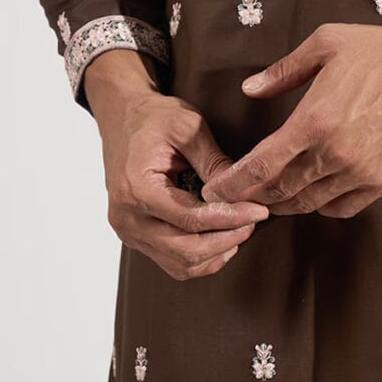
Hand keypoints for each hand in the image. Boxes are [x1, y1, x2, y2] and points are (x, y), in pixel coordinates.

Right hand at [84, 53, 268, 279]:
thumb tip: (243, 191)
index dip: (230, 219)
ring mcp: (128, 231)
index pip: (191, 219)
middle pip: (185, 250)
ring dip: (216, 252)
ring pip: (180, 264)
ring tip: (241, 228)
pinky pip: (171, 262)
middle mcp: (127, 217)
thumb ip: (214, 161)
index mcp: (137, 188)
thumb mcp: (188, 127)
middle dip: (226, 239)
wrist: (122, 117)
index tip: (259, 211)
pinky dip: (201, 258)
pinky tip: (221, 240)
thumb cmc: (154, 118)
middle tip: (254, 221)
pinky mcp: (135, 236)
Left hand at [198, 0, 381, 218]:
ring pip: (309, 203)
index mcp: (313, 121)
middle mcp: (334, 154)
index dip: (232, 182)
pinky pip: (342, 207)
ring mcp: (360, 171)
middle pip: (280, 190)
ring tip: (269, 197)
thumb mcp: (325, 45)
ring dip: (284, 203)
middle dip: (253, 195)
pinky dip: (321, 206)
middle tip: (235, 195)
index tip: (213, 190)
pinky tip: (312, 196)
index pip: (260, 165)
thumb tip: (249, 89)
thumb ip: (283, 71)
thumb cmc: (381, 51)